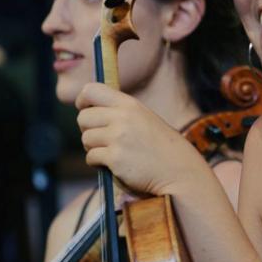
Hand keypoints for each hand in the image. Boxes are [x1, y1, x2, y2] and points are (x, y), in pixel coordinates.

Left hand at [75, 82, 210, 198]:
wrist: (178, 171)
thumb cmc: (161, 147)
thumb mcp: (144, 118)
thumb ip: (121, 112)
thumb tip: (89, 111)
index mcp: (130, 104)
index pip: (92, 90)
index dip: (83, 100)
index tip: (85, 109)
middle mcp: (122, 117)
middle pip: (83, 117)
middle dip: (87, 129)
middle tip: (100, 139)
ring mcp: (118, 138)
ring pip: (86, 139)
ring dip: (93, 148)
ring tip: (111, 153)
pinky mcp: (115, 158)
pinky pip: (91, 157)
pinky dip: (97, 163)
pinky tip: (113, 165)